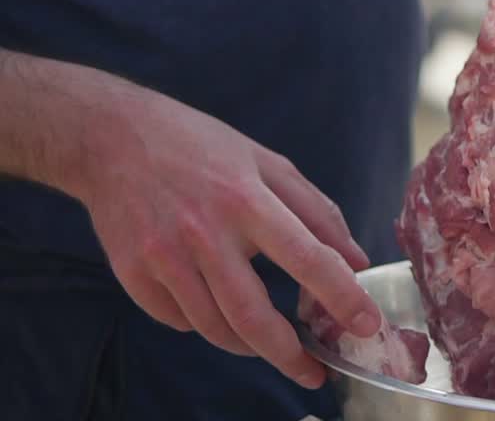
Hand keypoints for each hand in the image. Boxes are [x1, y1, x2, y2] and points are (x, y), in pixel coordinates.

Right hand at [80, 83, 381, 388]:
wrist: (111, 138)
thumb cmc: (201, 148)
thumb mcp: (267, 163)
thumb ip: (317, 211)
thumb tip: (356, 261)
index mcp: (247, 199)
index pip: (307, 258)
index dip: (342, 297)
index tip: (367, 325)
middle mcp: (204, 232)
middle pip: (252, 314)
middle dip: (289, 355)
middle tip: (314, 373)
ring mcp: (164, 256)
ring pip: (214, 327)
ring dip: (250, 346)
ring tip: (270, 344)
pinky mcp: (133, 273)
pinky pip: (179, 320)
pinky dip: (205, 323)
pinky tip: (215, 308)